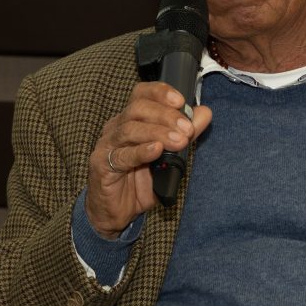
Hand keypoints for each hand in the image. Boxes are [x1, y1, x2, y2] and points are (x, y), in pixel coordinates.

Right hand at [84, 82, 211, 236]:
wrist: (117, 212)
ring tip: (178, 141)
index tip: (181, 100)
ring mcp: (107, 146)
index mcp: (130, 120)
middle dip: (165, 115)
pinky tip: (156, 150)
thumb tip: (204, 113)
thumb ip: (185, 134)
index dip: (160, 93)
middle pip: (137, 108)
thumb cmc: (140, 182)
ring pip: (130, 129)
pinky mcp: (102, 166)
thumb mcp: (169, 157)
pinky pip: (121, 156)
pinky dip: (140, 151)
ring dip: (158, 133)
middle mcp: (116, 128)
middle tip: (187, 129)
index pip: (141, 94)